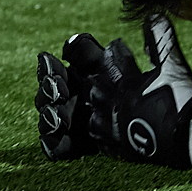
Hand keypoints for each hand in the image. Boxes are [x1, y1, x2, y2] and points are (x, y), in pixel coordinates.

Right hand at [35, 32, 137, 160]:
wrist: (145, 115)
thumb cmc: (122, 83)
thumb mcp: (107, 64)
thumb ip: (88, 51)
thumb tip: (70, 44)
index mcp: (71, 77)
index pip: (51, 71)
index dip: (48, 69)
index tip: (54, 67)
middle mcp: (66, 100)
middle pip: (46, 96)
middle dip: (48, 93)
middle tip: (60, 92)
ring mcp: (69, 123)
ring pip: (48, 121)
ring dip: (49, 118)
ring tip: (60, 118)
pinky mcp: (76, 145)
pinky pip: (57, 146)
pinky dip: (52, 144)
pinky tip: (55, 140)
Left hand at [91, 16, 191, 173]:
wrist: (190, 136)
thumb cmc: (181, 98)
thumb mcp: (173, 65)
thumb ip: (161, 40)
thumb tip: (152, 15)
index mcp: (127, 84)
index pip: (112, 62)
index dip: (114, 52)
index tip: (118, 46)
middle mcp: (116, 106)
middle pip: (97, 89)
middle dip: (100, 79)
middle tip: (106, 74)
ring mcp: (118, 129)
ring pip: (95, 116)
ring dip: (98, 106)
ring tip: (104, 101)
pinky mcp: (123, 149)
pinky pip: (103, 142)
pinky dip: (102, 134)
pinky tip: (106, 129)